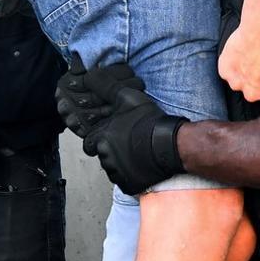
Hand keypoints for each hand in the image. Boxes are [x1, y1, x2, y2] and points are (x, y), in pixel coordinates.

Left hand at [55, 55, 185, 194]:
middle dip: (111, 151)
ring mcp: (117, 173)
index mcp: (101, 138)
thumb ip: (106, 87)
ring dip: (121, 163)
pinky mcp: (129, 185)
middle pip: (102, 156)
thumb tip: (89, 75)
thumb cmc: (148, 121)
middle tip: (128, 144)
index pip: (90, 142)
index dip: (100, 138)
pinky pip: (125, 181)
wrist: (170, 144)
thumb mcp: (126, 97)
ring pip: (113, 169)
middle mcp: (105, 158)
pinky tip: (143, 165)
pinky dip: (132, 175)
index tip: (114, 135)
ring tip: (138, 154)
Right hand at [218, 25, 259, 107]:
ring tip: (252, 56)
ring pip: (241, 82)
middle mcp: (254, 95)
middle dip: (258, 82)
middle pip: (255, 92)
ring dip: (244, 73)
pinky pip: (227, 71)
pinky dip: (232, 64)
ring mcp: (238, 84)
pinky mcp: (226, 72)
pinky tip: (241, 53)